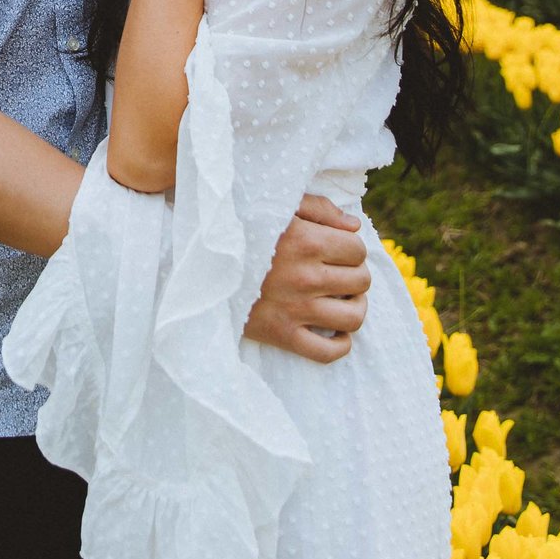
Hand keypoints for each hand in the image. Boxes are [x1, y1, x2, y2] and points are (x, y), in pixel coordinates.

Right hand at [242, 194, 371, 363]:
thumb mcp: (277, 207)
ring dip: (355, 307)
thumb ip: (318, 209)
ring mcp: (295, 309)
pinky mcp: (282, 335)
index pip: (357, 249)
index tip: (338, 251)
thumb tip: (355, 227)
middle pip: (361, 281)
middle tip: (339, 274)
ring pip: (353, 317)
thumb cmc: (240, 229)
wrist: (198, 265)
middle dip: (355, 275)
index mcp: (306, 241)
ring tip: (343, 300)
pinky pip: (328, 351)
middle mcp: (305, 277)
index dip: (351, 249)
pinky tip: (334, 330)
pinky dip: (340, 344)